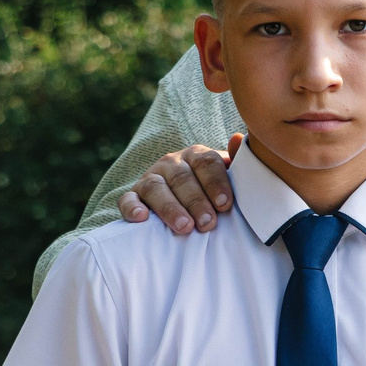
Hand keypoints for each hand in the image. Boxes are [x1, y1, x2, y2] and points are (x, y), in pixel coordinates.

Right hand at [116, 135, 242, 234]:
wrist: (187, 199)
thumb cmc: (214, 190)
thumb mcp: (230, 176)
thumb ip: (237, 161)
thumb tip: (238, 139)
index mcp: (197, 155)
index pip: (206, 163)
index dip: (216, 183)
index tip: (225, 205)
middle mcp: (171, 162)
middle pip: (182, 178)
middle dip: (196, 202)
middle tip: (208, 223)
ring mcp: (150, 177)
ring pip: (155, 188)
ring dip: (170, 208)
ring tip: (185, 227)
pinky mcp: (133, 194)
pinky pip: (127, 199)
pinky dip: (132, 207)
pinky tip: (141, 218)